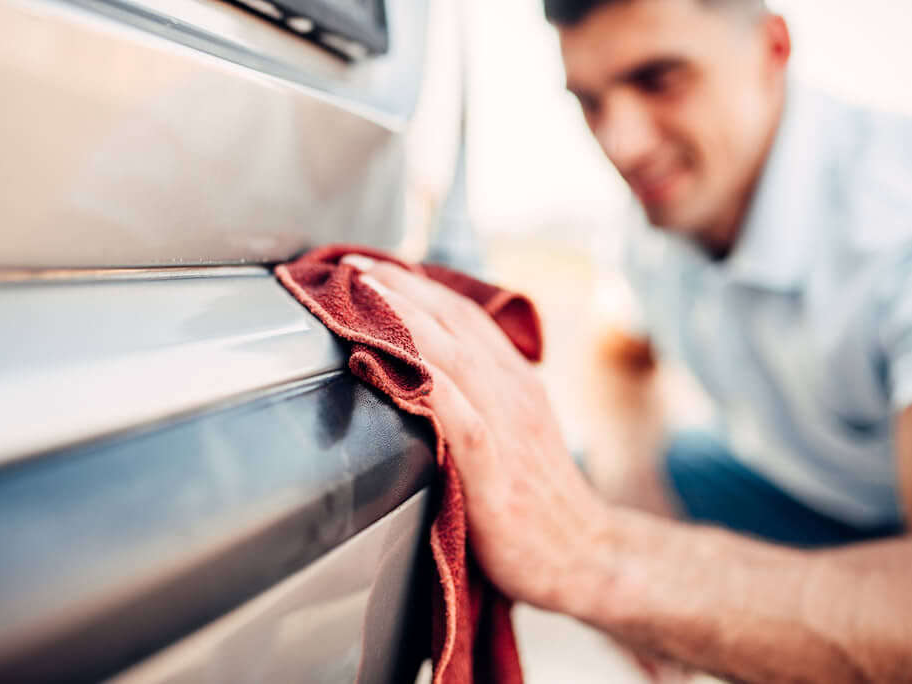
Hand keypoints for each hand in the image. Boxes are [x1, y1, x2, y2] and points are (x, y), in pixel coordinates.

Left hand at [343, 255, 611, 611]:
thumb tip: (427, 377)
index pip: (463, 316)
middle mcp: (513, 391)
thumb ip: (481, 399)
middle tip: (349, 263)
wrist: (588, 556)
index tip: (373, 265)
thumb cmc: (541, 499)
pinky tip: (383, 361)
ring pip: (451, 355)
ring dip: (401, 318)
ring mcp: (507, 426)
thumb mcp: (517, 434)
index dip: (417, 285)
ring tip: (359, 292)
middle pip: (452, 321)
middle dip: (398, 286)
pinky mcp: (494, 470)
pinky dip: (420, 381)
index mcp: (515, 381)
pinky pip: (456, 415)